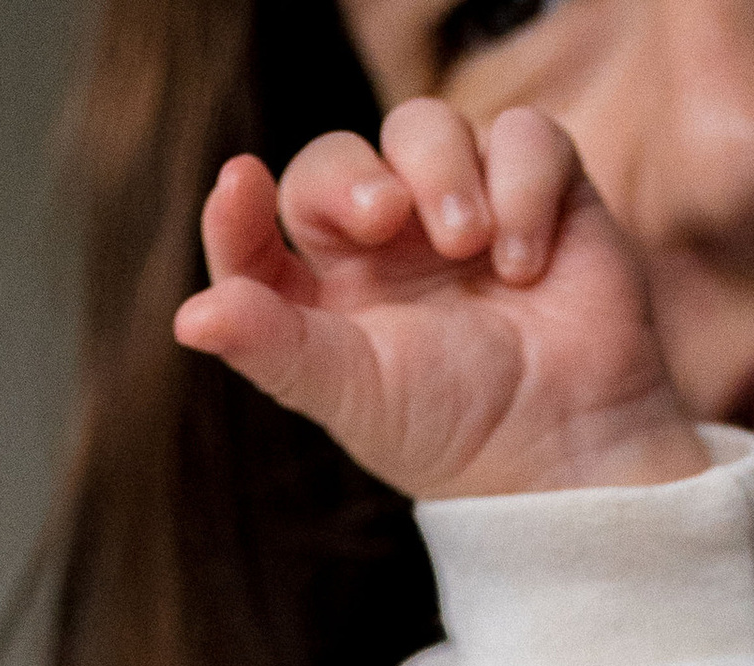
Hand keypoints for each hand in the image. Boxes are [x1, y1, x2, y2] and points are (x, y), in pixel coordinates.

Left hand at [173, 107, 702, 503]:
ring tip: (470, 248)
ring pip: (426, 126)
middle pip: (339, 157)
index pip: (261, 228)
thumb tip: (190, 319)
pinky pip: (523, 135)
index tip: (238, 186)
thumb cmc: (452, 432)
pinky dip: (523, 184)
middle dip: (356, 179)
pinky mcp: (541, 191)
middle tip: (387, 220)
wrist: (563, 450)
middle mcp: (387, 243)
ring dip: (443, 174)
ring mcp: (462, 208)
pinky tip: (526, 261)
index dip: (240, 209)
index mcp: (327, 291)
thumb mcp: (351, 394)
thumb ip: (272, 347)